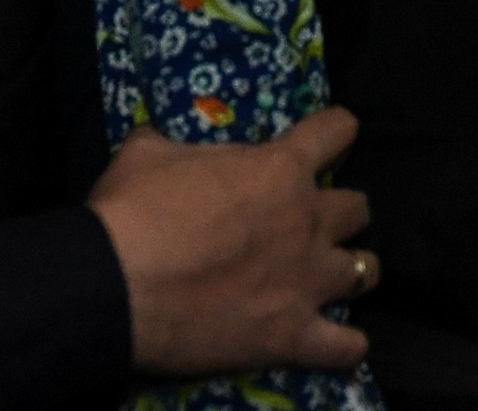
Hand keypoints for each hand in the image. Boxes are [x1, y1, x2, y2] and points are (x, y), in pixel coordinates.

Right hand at [89, 108, 376, 376]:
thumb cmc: (132, 210)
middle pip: (358, 208)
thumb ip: (171, 143)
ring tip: (330, 277)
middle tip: (309, 221)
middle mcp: (308, 222)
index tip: (328, 137)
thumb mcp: (147, 152)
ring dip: (350, 270)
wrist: (113, 285)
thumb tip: (158, 140)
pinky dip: (345, 344)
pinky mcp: (293, 336)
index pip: (336, 131)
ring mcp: (307, 282)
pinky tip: (337, 340)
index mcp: (280, 170)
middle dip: (340, 211)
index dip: (335, 130)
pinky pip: (345, 346)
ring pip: (365, 271)